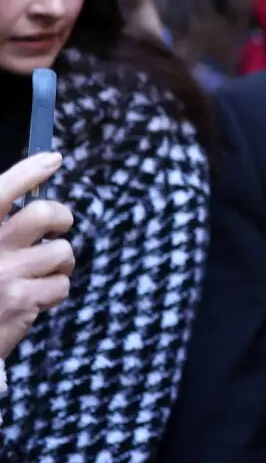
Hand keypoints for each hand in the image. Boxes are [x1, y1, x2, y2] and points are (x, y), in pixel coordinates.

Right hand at [0, 153, 74, 358]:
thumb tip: (18, 208)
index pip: (2, 190)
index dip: (30, 171)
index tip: (53, 159)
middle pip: (47, 214)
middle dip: (61, 218)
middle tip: (57, 226)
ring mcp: (8, 274)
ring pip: (61, 252)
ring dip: (58, 260)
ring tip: (40, 270)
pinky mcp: (22, 303)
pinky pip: (60, 286)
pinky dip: (53, 291)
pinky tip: (35, 296)